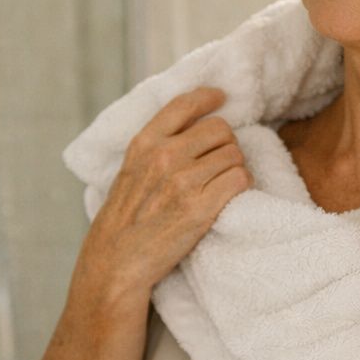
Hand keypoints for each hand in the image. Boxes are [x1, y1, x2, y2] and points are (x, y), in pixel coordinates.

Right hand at [77, 86, 252, 299]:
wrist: (117, 261)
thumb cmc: (124, 219)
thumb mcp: (130, 171)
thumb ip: (155, 147)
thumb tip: (191, 126)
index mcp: (144, 144)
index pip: (184, 105)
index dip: (208, 97)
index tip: (220, 97)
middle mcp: (164, 157)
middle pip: (220, 129)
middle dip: (226, 143)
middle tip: (219, 161)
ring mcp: (183, 182)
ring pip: (234, 154)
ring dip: (234, 167)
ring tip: (221, 182)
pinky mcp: (201, 208)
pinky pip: (240, 179)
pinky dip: (241, 185)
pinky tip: (230, 195)